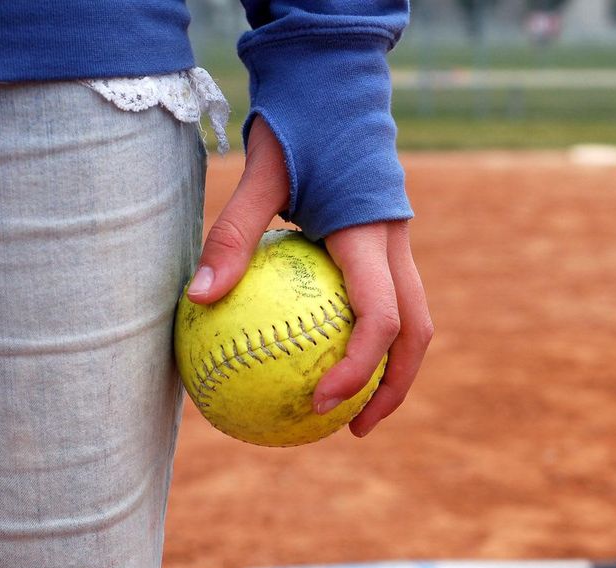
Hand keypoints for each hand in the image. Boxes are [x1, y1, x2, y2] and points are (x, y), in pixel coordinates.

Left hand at [186, 117, 431, 436]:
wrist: (339, 90)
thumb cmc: (300, 128)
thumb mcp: (260, 174)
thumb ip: (233, 235)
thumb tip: (198, 299)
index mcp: (371, 237)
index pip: (381, 318)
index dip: (358, 369)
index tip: (320, 403)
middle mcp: (397, 248)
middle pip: (418, 333)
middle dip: (394, 387)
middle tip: (353, 428)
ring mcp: (400, 249)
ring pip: (416, 322)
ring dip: (394, 370)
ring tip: (353, 408)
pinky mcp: (389, 248)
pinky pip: (392, 303)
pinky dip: (376, 341)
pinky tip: (333, 357)